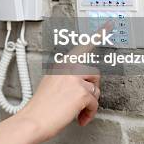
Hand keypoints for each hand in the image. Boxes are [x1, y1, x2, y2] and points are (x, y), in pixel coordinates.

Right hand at [14, 21, 110, 142]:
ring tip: (77, 111)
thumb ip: (66, 78)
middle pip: (94, 73)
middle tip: (83, 101)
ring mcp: (75, 78)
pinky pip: (94, 103)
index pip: (83, 46)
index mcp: (61, 64)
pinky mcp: (82, 92)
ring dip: (89, 104)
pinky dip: (89, 113)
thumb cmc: (41, 106)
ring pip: (95, 90)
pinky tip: (79, 118)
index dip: (99, 34)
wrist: (34, 119)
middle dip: (92, 88)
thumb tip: (84, 85)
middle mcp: (69, 67)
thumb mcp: (51, 84)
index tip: (109, 24)